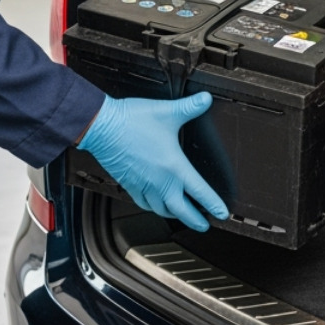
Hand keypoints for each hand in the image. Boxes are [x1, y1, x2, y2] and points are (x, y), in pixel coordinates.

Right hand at [78, 93, 228, 231]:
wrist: (102, 126)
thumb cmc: (131, 121)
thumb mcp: (167, 111)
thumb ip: (190, 107)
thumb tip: (205, 100)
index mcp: (174, 166)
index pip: (199, 192)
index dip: (213, 204)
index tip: (222, 213)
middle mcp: (159, 181)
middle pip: (181, 210)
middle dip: (195, 220)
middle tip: (204, 225)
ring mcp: (143, 185)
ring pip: (161, 210)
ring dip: (174, 215)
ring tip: (181, 216)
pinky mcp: (129, 184)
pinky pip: (143, 203)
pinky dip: (153, 208)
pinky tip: (155, 204)